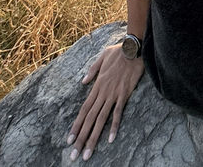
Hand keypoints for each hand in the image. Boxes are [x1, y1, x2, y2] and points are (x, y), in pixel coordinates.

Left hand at [66, 44, 143, 160]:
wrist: (133, 48)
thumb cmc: (119, 51)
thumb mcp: (102, 57)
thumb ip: (92, 70)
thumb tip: (83, 82)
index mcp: (97, 85)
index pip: (84, 109)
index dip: (76, 125)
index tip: (70, 140)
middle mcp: (103, 93)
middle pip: (89, 118)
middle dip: (81, 138)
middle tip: (74, 155)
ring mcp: (113, 95)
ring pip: (101, 119)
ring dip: (93, 137)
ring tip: (88, 153)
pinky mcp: (124, 94)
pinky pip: (118, 113)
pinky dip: (114, 126)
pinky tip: (110, 139)